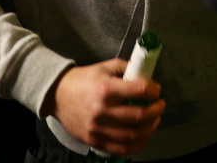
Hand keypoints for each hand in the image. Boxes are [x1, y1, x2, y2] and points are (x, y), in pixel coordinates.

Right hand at [44, 60, 164, 156]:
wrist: (56, 96)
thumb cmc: (83, 80)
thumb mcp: (104, 67)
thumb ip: (126, 68)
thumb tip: (146, 72)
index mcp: (106, 89)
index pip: (139, 90)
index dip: (153, 90)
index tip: (156, 90)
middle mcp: (103, 111)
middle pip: (139, 116)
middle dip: (156, 110)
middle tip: (160, 105)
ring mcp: (98, 129)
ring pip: (133, 136)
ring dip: (150, 128)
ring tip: (155, 120)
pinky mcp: (95, 141)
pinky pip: (121, 149)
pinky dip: (138, 145)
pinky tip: (144, 136)